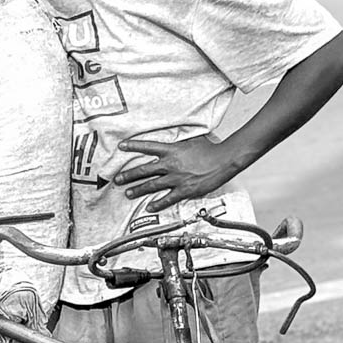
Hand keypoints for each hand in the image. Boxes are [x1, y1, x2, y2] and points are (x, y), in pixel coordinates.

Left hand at [114, 134, 237, 211]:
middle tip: (118, 179)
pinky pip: (167, 199)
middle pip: (144, 170)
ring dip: (138, 190)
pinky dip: (157, 204)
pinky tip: (149, 207)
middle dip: (129, 175)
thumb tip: (177, 134)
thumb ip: (181, 140)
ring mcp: (176, 178)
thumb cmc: (211, 149)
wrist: (224, 160)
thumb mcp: (193, 139)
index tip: (121, 146)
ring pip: (152, 185)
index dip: (133, 146)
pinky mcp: (184, 190)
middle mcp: (171, 164)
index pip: (148, 147)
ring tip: (128, 193)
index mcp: (172, 150)